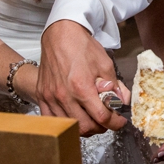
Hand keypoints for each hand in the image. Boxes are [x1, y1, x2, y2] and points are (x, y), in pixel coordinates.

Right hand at [37, 20, 128, 134]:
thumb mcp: (105, 64)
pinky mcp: (42, 96)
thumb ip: (115, 86)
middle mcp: (64, 96)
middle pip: (86, 127)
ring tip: (93, 117)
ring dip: (85, 126)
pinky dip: (67, 123)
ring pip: (70, 126)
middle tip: (108, 119)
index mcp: (81, 88)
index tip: (120, 121)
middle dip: (101, 127)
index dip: (115, 123)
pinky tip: (75, 115)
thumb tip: (122, 102)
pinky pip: (54, 120)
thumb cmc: (81, 47)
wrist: (60, 35)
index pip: (102, 117)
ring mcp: (51, 98)